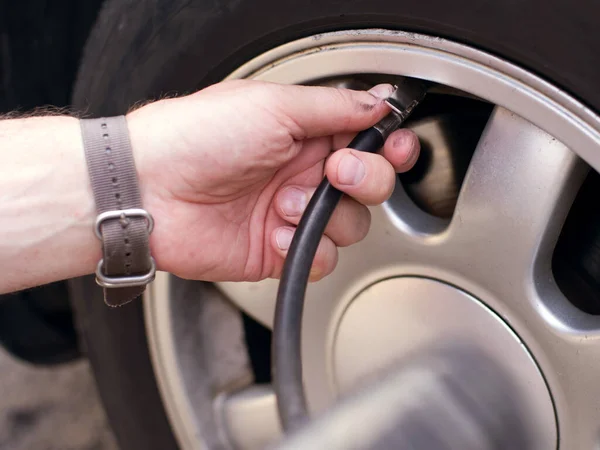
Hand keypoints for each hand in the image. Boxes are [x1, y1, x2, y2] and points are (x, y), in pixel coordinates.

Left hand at [128, 80, 419, 281]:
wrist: (150, 190)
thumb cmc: (196, 137)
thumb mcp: (271, 105)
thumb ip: (333, 107)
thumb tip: (378, 104)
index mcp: (304, 133)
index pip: (366, 141)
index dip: (389, 147)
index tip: (394, 149)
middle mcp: (302, 173)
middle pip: (370, 185)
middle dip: (364, 180)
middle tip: (336, 173)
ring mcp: (291, 213)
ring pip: (351, 226)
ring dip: (326, 216)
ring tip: (285, 204)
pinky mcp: (278, 250)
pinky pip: (321, 259)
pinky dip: (304, 250)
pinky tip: (275, 233)